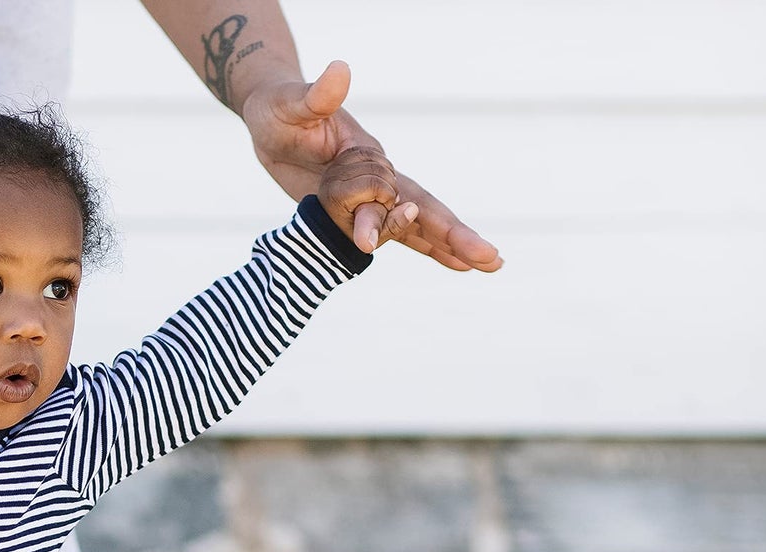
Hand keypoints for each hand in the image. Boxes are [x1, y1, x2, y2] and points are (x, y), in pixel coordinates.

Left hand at [242, 59, 502, 272]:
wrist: (273, 118)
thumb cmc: (280, 107)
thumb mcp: (293, 102)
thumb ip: (317, 95)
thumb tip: (339, 71)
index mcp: (367, 155)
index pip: (388, 190)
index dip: (391, 217)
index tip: (366, 240)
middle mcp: (379, 176)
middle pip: (424, 209)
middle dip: (456, 235)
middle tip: (492, 259)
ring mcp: (373, 196)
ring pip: (419, 225)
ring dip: (451, 247)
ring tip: (487, 266)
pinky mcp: (360, 211)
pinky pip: (400, 234)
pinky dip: (428, 248)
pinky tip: (454, 263)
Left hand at [317, 146, 417, 253]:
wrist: (331, 223)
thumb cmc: (351, 235)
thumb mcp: (371, 236)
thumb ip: (392, 225)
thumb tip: (412, 210)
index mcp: (336, 195)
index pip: (375, 184)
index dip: (387, 197)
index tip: (385, 208)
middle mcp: (333, 176)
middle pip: (378, 168)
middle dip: (389, 186)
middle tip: (384, 202)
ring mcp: (336, 164)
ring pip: (375, 157)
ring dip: (386, 174)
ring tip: (380, 192)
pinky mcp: (342, 156)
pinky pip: (370, 150)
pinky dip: (380, 163)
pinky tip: (377, 179)